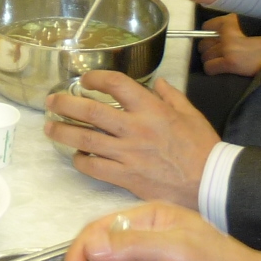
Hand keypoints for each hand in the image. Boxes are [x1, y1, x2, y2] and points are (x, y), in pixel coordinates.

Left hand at [43, 69, 221, 205]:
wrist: (210, 183)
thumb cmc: (202, 148)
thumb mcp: (191, 114)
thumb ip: (171, 96)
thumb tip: (157, 82)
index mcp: (151, 109)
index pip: (116, 84)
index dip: (95, 78)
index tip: (85, 79)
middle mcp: (135, 129)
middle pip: (91, 111)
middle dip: (66, 104)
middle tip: (51, 101)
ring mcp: (128, 154)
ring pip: (86, 140)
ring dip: (64, 132)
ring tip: (50, 127)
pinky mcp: (126, 178)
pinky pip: (95, 168)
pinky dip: (81, 161)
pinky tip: (76, 156)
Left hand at [199, 13, 260, 76]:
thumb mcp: (247, 26)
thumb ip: (230, 28)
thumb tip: (213, 36)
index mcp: (230, 21)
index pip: (206, 27)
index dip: (207, 36)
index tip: (213, 42)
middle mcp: (226, 32)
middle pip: (203, 44)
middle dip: (208, 51)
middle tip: (218, 55)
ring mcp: (227, 47)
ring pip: (205, 56)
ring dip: (211, 61)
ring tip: (221, 63)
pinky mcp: (230, 61)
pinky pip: (209, 67)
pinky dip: (212, 70)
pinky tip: (221, 70)